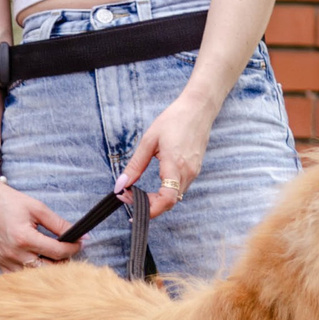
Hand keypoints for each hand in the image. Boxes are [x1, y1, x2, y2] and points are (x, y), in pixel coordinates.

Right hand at [0, 179, 80, 271]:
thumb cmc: (7, 201)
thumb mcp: (36, 208)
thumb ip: (58, 224)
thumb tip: (79, 235)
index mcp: (24, 238)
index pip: (57, 252)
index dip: (73, 248)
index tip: (79, 243)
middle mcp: (13, 254)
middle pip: (48, 269)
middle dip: (62, 262)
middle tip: (68, 251)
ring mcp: (5, 261)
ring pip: (34, 276)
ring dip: (47, 268)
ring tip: (54, 257)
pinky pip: (19, 276)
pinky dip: (31, 271)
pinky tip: (37, 260)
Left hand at [119, 91, 214, 218]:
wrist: (198, 109)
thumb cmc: (173, 120)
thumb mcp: (149, 140)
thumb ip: (135, 165)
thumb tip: (121, 184)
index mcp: (175, 165)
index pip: (166, 200)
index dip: (150, 209)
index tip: (132, 205)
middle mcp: (187, 172)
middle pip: (169, 202)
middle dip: (148, 205)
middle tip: (128, 195)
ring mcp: (193, 172)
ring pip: (174, 197)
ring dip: (156, 199)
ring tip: (137, 191)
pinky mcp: (195, 170)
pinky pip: (179, 188)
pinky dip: (165, 192)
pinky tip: (154, 185)